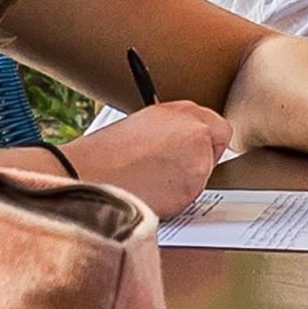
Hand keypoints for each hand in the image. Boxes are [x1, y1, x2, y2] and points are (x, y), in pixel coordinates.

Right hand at [66, 101, 233, 215]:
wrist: (91, 176)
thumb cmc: (105, 156)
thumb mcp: (141, 127)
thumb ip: (169, 132)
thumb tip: (178, 145)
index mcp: (178, 110)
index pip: (214, 124)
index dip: (202, 139)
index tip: (192, 148)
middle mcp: (193, 128)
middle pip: (216, 146)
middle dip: (201, 158)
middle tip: (174, 169)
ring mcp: (198, 156)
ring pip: (206, 172)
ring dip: (188, 180)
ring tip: (154, 181)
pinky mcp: (195, 184)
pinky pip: (194, 195)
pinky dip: (179, 198)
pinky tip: (155, 193)